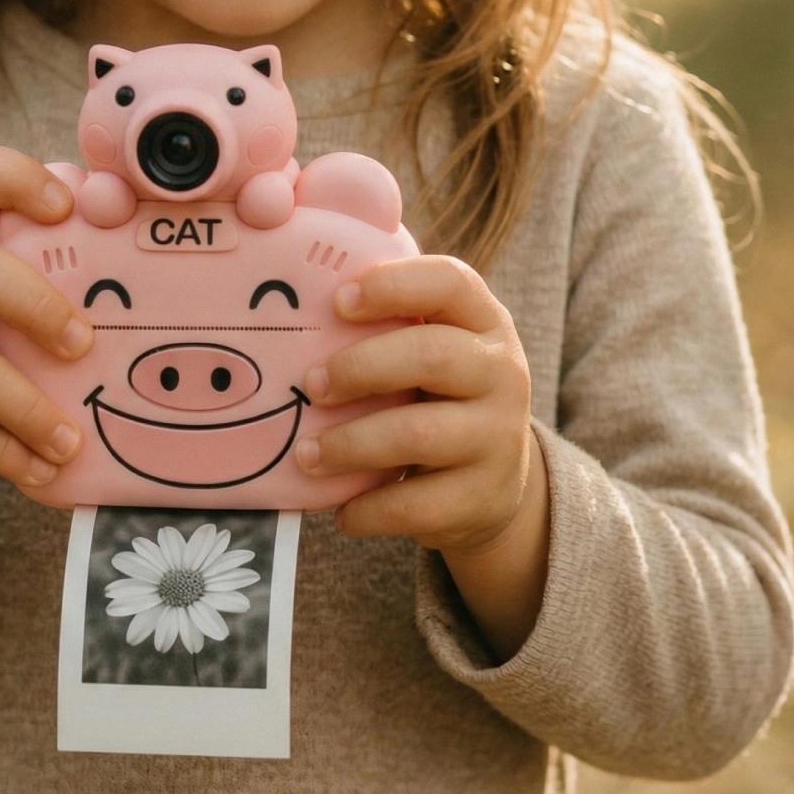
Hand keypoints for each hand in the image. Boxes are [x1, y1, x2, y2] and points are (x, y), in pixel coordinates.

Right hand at [0, 144, 92, 489]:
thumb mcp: (2, 278)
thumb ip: (56, 257)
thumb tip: (139, 234)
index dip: (17, 179)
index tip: (66, 206)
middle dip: (33, 304)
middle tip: (84, 343)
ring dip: (25, 406)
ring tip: (71, 439)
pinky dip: (6, 453)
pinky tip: (44, 468)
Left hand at [293, 255, 549, 659]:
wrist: (495, 482)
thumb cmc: (438, 395)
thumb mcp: (430, 350)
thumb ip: (387, 327)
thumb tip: (292, 310)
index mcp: (482, 320)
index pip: (450, 282)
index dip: (393, 285)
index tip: (338, 302)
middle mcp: (501, 371)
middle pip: (431, 355)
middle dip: (359, 368)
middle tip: (311, 386)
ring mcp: (499, 436)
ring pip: (418, 434)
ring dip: (350, 444)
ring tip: (307, 455)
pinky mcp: (484, 496)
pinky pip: (417, 503)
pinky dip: (369, 509)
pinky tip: (342, 511)